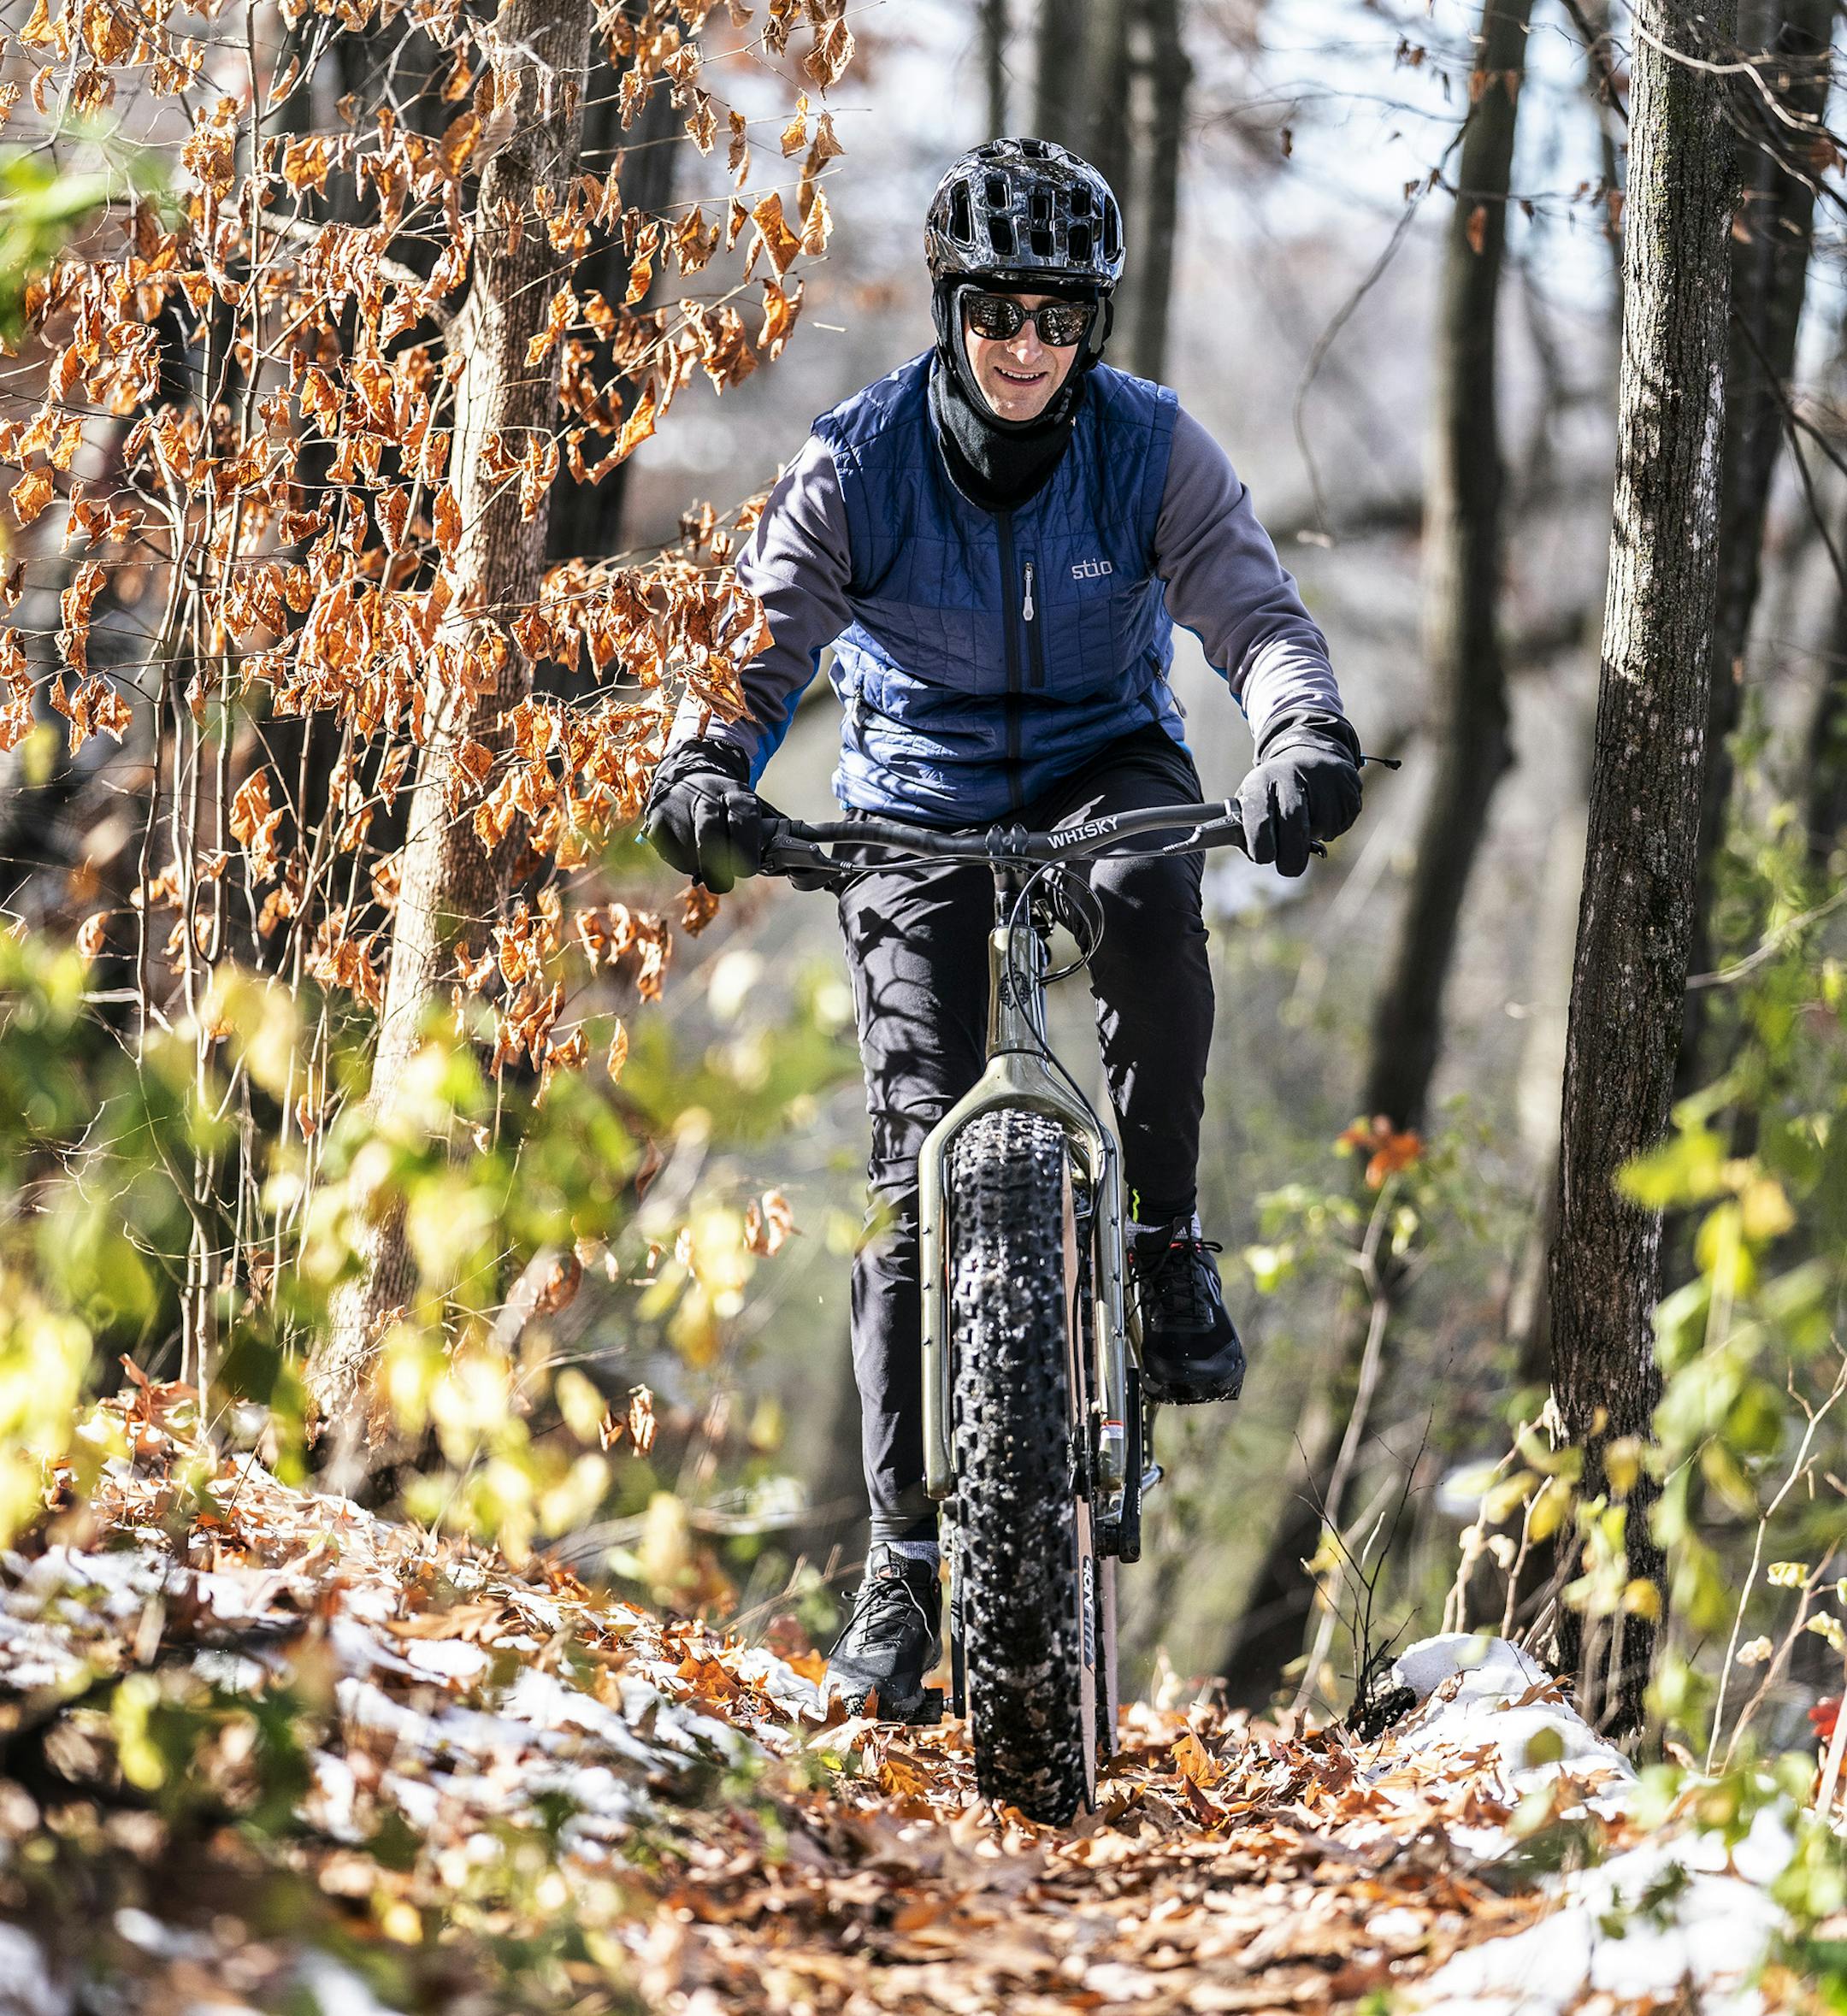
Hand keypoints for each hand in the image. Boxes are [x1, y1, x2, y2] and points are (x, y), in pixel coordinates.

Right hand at [643, 740, 773, 894]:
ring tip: (705, 856)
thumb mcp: (751, 808)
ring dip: (699, 866)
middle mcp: (705, 796)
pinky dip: (680, 860)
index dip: (745, 852)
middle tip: (724, 883)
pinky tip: (687, 847)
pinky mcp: (657, 818)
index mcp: (736, 794)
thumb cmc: (728, 805)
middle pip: (710, 837)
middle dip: (719, 869)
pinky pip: (669, 853)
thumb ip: (768, 836)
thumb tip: (793, 867)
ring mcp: (678, 805)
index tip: (746, 870)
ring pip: (688, 852)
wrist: (689, 775)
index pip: (743, 823)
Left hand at [1235, 714, 1362, 876]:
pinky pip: (1340, 824)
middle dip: (1290, 856)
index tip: (1262, 857)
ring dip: (1313, 838)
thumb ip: (1247, 828)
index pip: (1259, 817)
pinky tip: (1323, 811)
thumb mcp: (1252, 799)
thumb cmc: (1274, 790)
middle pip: (1293, 825)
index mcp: (1262, 779)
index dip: (1260, 845)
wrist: (1309, 755)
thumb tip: (1253, 854)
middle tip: (1288, 868)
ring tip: (1306, 820)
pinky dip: (1330, 829)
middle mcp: (1292, 774)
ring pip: (1320, 828)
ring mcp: (1323, 779)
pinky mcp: (1347, 786)